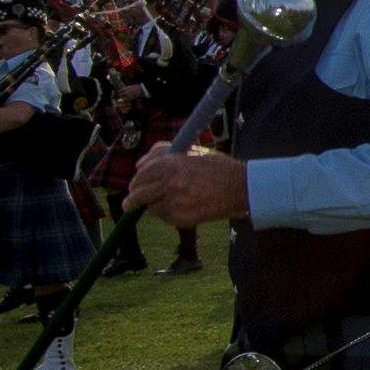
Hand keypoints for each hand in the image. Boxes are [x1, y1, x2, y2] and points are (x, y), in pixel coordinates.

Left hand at [125, 143, 248, 228]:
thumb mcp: (190, 151)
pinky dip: (168, 214)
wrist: (240, 188)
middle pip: (139, 195)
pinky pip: (166, 217)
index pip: (141, 175)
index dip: (136, 182)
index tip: (134, 186)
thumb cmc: (216, 166)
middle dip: (132, 200)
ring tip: (169, 201)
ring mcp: (176, 202)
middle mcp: (170, 183)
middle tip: (129, 204)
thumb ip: (161, 153)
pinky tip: (182, 207)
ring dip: (155, 205)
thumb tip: (139, 166)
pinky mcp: (183, 218)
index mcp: (171, 164)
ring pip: (152, 207)